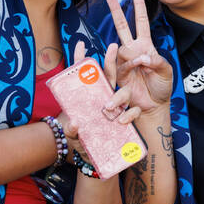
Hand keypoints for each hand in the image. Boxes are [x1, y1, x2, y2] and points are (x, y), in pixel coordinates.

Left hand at [59, 41, 142, 162]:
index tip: (80, 44)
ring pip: (123, 93)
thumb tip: (74, 124)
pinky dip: (129, 115)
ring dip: (118, 96)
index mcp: (90, 97)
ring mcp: (116, 109)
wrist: (92, 159)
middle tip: (113, 46)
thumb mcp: (71, 134)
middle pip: (109, 75)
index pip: (86, 75)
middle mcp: (104, 98)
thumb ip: (71, 130)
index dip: (81, 59)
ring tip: (109, 107)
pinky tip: (122, 121)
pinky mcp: (125, 121)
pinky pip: (133, 113)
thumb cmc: (80, 141)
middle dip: (111, 60)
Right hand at [105, 0, 171, 115]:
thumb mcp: (167, 71)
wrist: (154, 106)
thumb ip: (158, 61)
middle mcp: (133, 51)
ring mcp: (124, 62)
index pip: (140, 21)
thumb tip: (144, 56)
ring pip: (121, 50)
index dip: (138, 6)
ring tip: (143, 64)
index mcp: (145, 46)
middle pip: (122, 26)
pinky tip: (137, 68)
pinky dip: (129, 66)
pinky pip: (119, 65)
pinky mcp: (118, 75)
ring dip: (132, 56)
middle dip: (116, 10)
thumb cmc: (161, 88)